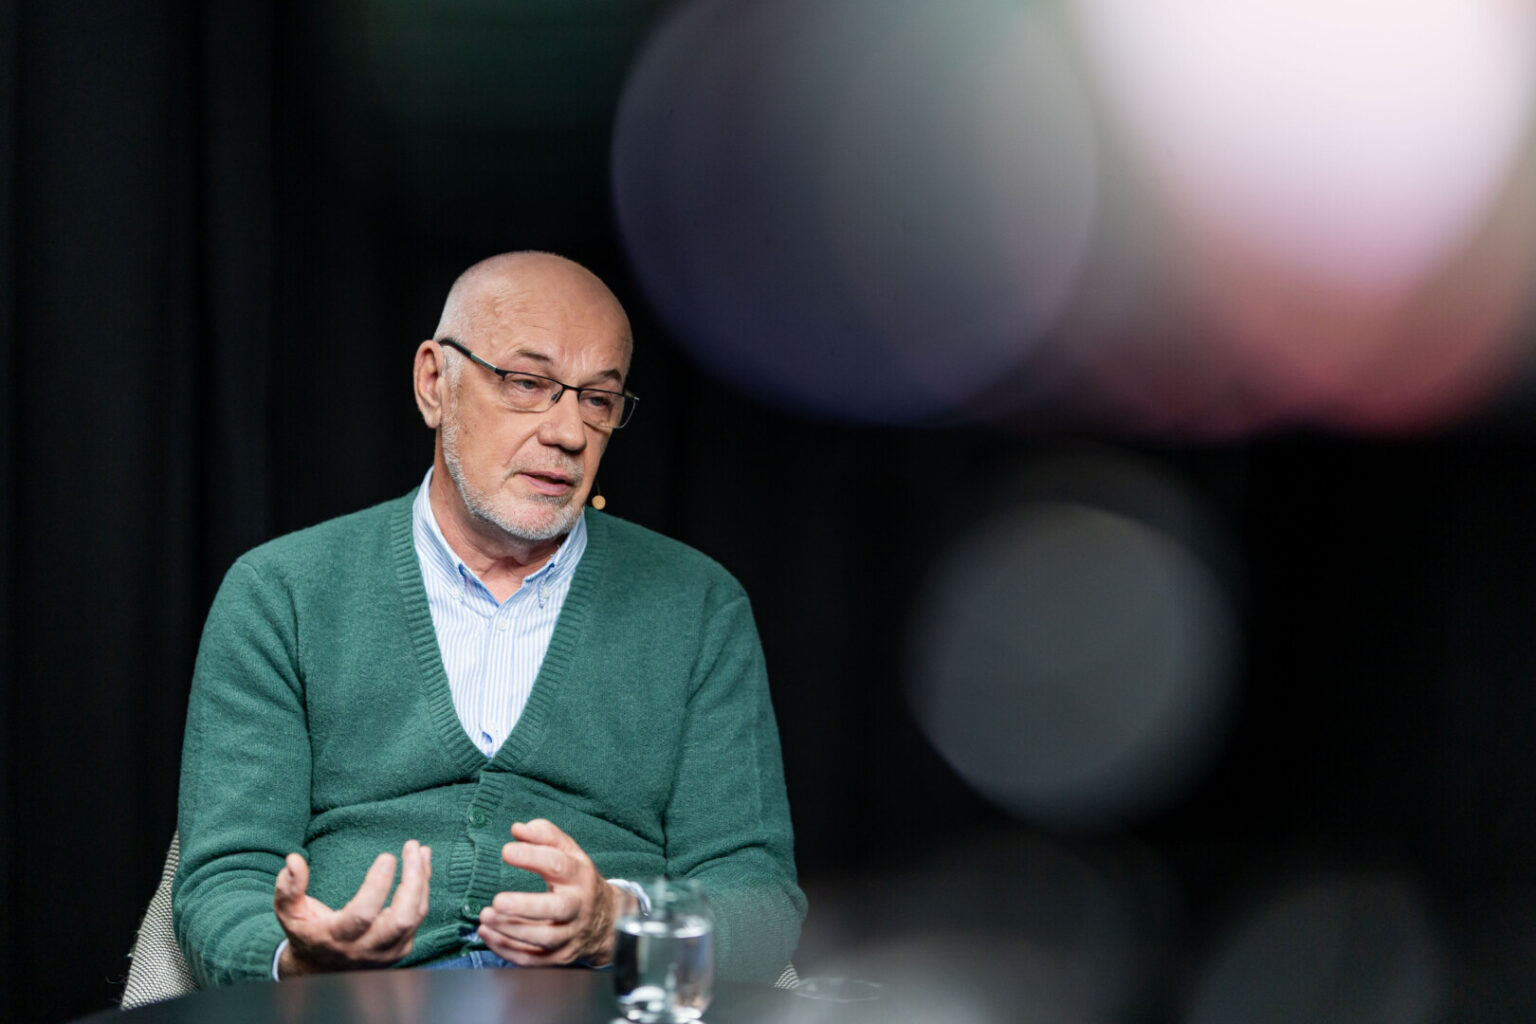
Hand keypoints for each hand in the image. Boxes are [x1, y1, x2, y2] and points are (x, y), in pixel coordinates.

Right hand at [273, 840, 431, 976]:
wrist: (320, 971)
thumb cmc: (306, 932)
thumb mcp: (289, 913)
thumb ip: (288, 888)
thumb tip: (294, 859)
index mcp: (336, 939)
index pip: (363, 914)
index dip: (378, 885)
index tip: (387, 856)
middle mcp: (365, 949)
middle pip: (400, 919)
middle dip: (412, 880)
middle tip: (412, 846)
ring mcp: (386, 952)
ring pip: (414, 917)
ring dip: (422, 881)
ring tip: (421, 850)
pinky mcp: (399, 950)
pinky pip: (418, 918)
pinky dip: (422, 890)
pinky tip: (421, 866)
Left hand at [478, 818, 616, 966]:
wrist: (608, 922)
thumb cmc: (579, 882)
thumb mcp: (571, 853)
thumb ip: (545, 836)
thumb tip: (518, 829)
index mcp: (580, 877)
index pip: (559, 865)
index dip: (532, 857)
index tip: (506, 851)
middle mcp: (577, 907)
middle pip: (556, 909)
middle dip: (525, 906)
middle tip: (497, 901)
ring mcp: (570, 935)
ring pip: (543, 938)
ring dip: (511, 930)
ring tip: (486, 916)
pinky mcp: (559, 956)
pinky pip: (531, 958)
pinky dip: (506, 948)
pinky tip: (488, 933)